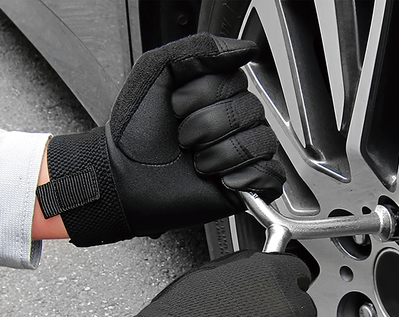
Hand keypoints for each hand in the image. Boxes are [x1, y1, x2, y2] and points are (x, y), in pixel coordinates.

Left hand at [36, 34, 284, 245]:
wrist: (125, 178)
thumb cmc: (136, 132)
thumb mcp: (157, 72)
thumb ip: (196, 52)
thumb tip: (244, 50)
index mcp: (216, 96)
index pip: (236, 81)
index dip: (204, 95)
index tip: (176, 109)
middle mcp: (231, 123)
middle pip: (251, 112)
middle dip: (209, 127)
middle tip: (184, 141)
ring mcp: (240, 154)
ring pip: (262, 143)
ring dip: (223, 154)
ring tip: (198, 163)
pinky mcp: (245, 185)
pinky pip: (272, 176)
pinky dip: (251, 177)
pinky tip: (223, 180)